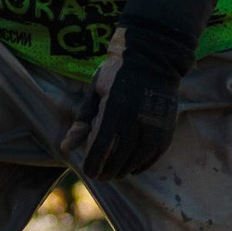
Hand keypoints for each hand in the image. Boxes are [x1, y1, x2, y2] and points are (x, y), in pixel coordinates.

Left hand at [61, 26, 192, 179]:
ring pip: (133, 164)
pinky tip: (131, 164)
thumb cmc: (116, 74)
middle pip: (116, 164)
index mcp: (113, 114)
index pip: (98, 154)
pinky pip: (150, 159)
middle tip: (99, 171)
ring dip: (121, 170)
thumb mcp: (94, 93)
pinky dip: (139, 165)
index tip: (89, 169)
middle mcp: (135, 125)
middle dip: (105, 171)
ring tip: (114, 167)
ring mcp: (153, 130)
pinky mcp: (166, 133)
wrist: (153, 59)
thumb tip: (65, 148)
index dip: (91, 167)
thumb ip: (81, 122)